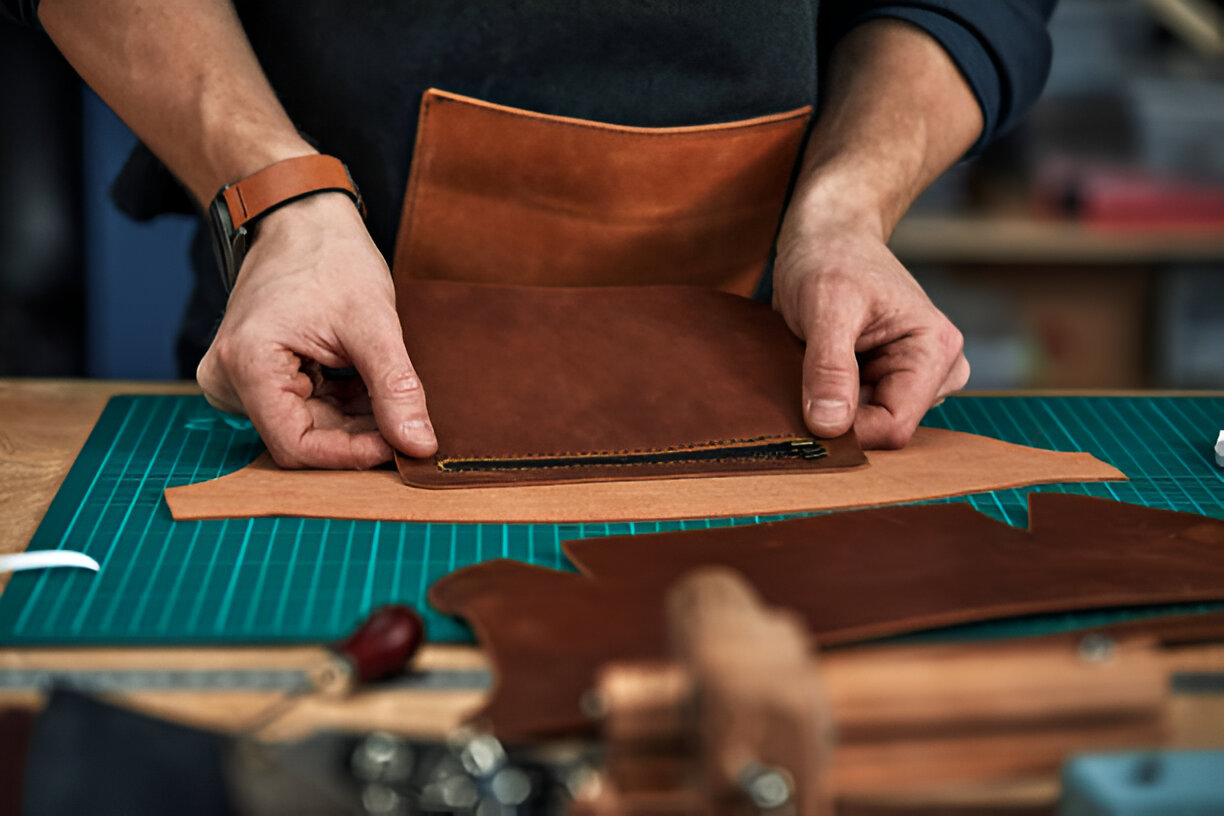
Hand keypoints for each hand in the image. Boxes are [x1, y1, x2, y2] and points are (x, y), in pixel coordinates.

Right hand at [196, 193, 437, 467]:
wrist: (301, 216)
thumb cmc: (330, 256)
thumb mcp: (373, 323)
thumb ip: (395, 388)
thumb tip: (419, 445)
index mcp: (246, 363)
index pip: (296, 445)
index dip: (351, 455)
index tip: (400, 448)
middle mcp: (228, 378)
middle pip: (302, 438)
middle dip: (359, 436)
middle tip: (409, 425)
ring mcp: (237, 378)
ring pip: (306, 427)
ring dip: (354, 421)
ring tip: (392, 396)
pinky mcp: (254, 375)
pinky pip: (303, 410)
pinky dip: (342, 406)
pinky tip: (370, 387)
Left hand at [772, 219, 969, 449]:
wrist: (828, 233)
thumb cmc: (831, 256)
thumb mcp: (825, 306)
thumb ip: (829, 367)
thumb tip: (830, 427)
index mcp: (935, 349)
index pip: (895, 425)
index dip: (849, 431)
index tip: (804, 413)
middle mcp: (937, 368)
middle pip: (884, 428)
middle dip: (841, 415)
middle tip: (802, 377)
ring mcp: (915, 375)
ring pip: (869, 423)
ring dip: (834, 405)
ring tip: (812, 361)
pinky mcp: (890, 377)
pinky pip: (859, 410)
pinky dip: (832, 398)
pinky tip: (817, 367)